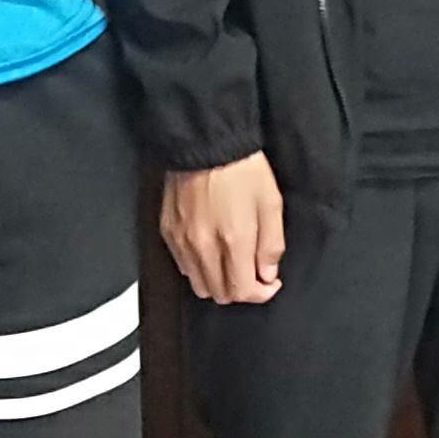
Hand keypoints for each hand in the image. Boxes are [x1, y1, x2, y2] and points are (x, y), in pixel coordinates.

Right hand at [163, 152, 287, 304]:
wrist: (206, 143)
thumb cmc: (242, 169)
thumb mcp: (271, 204)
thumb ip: (271, 245)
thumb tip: (267, 274)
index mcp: (232, 241)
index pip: (242, 292)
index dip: (260, 293)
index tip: (270, 282)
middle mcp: (203, 248)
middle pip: (219, 294)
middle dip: (241, 290)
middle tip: (254, 273)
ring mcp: (181, 242)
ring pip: (198, 285)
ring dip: (218, 283)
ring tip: (232, 264)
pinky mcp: (167, 232)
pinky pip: (183, 267)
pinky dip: (199, 268)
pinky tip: (211, 251)